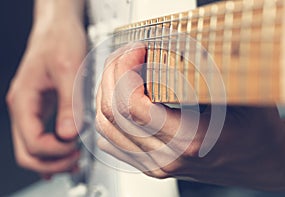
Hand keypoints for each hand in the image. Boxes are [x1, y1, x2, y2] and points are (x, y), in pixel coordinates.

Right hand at [6, 1, 85, 177]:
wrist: (58, 27)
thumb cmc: (60, 41)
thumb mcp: (67, 70)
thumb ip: (68, 104)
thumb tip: (68, 134)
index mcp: (24, 100)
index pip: (32, 142)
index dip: (55, 152)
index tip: (76, 149)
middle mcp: (24, 107)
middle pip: (27, 152)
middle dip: (51, 162)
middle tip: (75, 160)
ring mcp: (32, 108)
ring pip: (33, 146)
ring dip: (53, 158)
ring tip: (74, 159)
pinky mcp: (43, 106)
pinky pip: (42, 135)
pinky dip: (53, 149)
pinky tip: (65, 153)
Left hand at [95, 43, 284, 190]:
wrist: (261, 160)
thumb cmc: (256, 132)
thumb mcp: (240, 93)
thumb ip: (207, 71)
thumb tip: (176, 47)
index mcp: (188, 139)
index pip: (131, 105)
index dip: (125, 70)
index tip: (137, 51)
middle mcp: (166, 157)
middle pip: (112, 113)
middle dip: (112, 74)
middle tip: (128, 55)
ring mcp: (156, 164)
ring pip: (106, 128)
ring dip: (107, 92)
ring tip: (123, 71)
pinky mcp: (152, 164)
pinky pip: (112, 141)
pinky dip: (109, 115)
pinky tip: (122, 97)